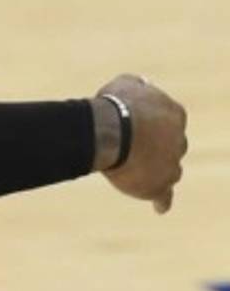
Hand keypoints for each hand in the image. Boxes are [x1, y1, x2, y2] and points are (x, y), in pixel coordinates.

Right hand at [93, 75, 186, 212]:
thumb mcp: (125, 83)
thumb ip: (138, 85)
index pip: (170, 121)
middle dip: (157, 147)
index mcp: (175, 114)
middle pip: (172, 146)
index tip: (137, 126)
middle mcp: (179, 140)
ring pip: (169, 171)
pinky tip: (160, 207)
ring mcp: (171, 164)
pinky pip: (163, 195)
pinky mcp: (159, 184)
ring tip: (139, 172)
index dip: (151, 124)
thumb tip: (143, 84)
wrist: (111, 131)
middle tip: (134, 148)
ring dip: (157, 171)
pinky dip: (162, 200)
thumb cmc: (116, 105)